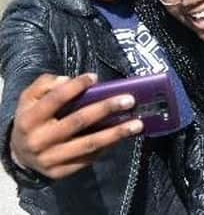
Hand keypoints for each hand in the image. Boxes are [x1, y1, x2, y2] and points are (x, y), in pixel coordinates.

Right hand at [10, 73, 142, 179]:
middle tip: (129, 100)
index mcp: (30, 119)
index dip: (75, 86)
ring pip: (88, 144)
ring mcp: (51, 158)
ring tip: (137, 124)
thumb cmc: (32, 119)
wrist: (19, 154)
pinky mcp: (61, 172)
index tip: (94, 77)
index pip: (55, 99)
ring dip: (116, 134)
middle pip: (78, 122)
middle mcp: (39, 140)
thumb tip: (69, 80)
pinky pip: (88, 159)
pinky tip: (123, 137)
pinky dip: (107, 147)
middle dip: (105, 109)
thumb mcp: (29, 98)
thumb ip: (45, 85)